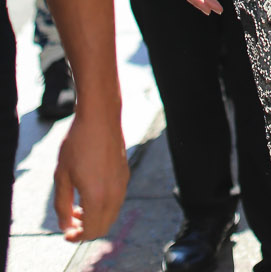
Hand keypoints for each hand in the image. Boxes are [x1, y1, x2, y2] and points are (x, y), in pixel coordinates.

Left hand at [53, 108, 128, 241]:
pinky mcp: (125, 173)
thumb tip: (65, 226)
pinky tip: (90, 193)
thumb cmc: (77, 143)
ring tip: (77, 207)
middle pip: (103, 227)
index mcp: (97, 196)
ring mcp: (122, 183)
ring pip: (111, 214)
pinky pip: (116, 200)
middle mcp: (114, 193)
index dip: (76, 237)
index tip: (66, 233)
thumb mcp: (62, 175)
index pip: (90, 231)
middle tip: (70, 223)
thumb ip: (62, 205)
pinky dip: (104, 206)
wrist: (100, 116)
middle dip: (86, 230)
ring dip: (95, 218)